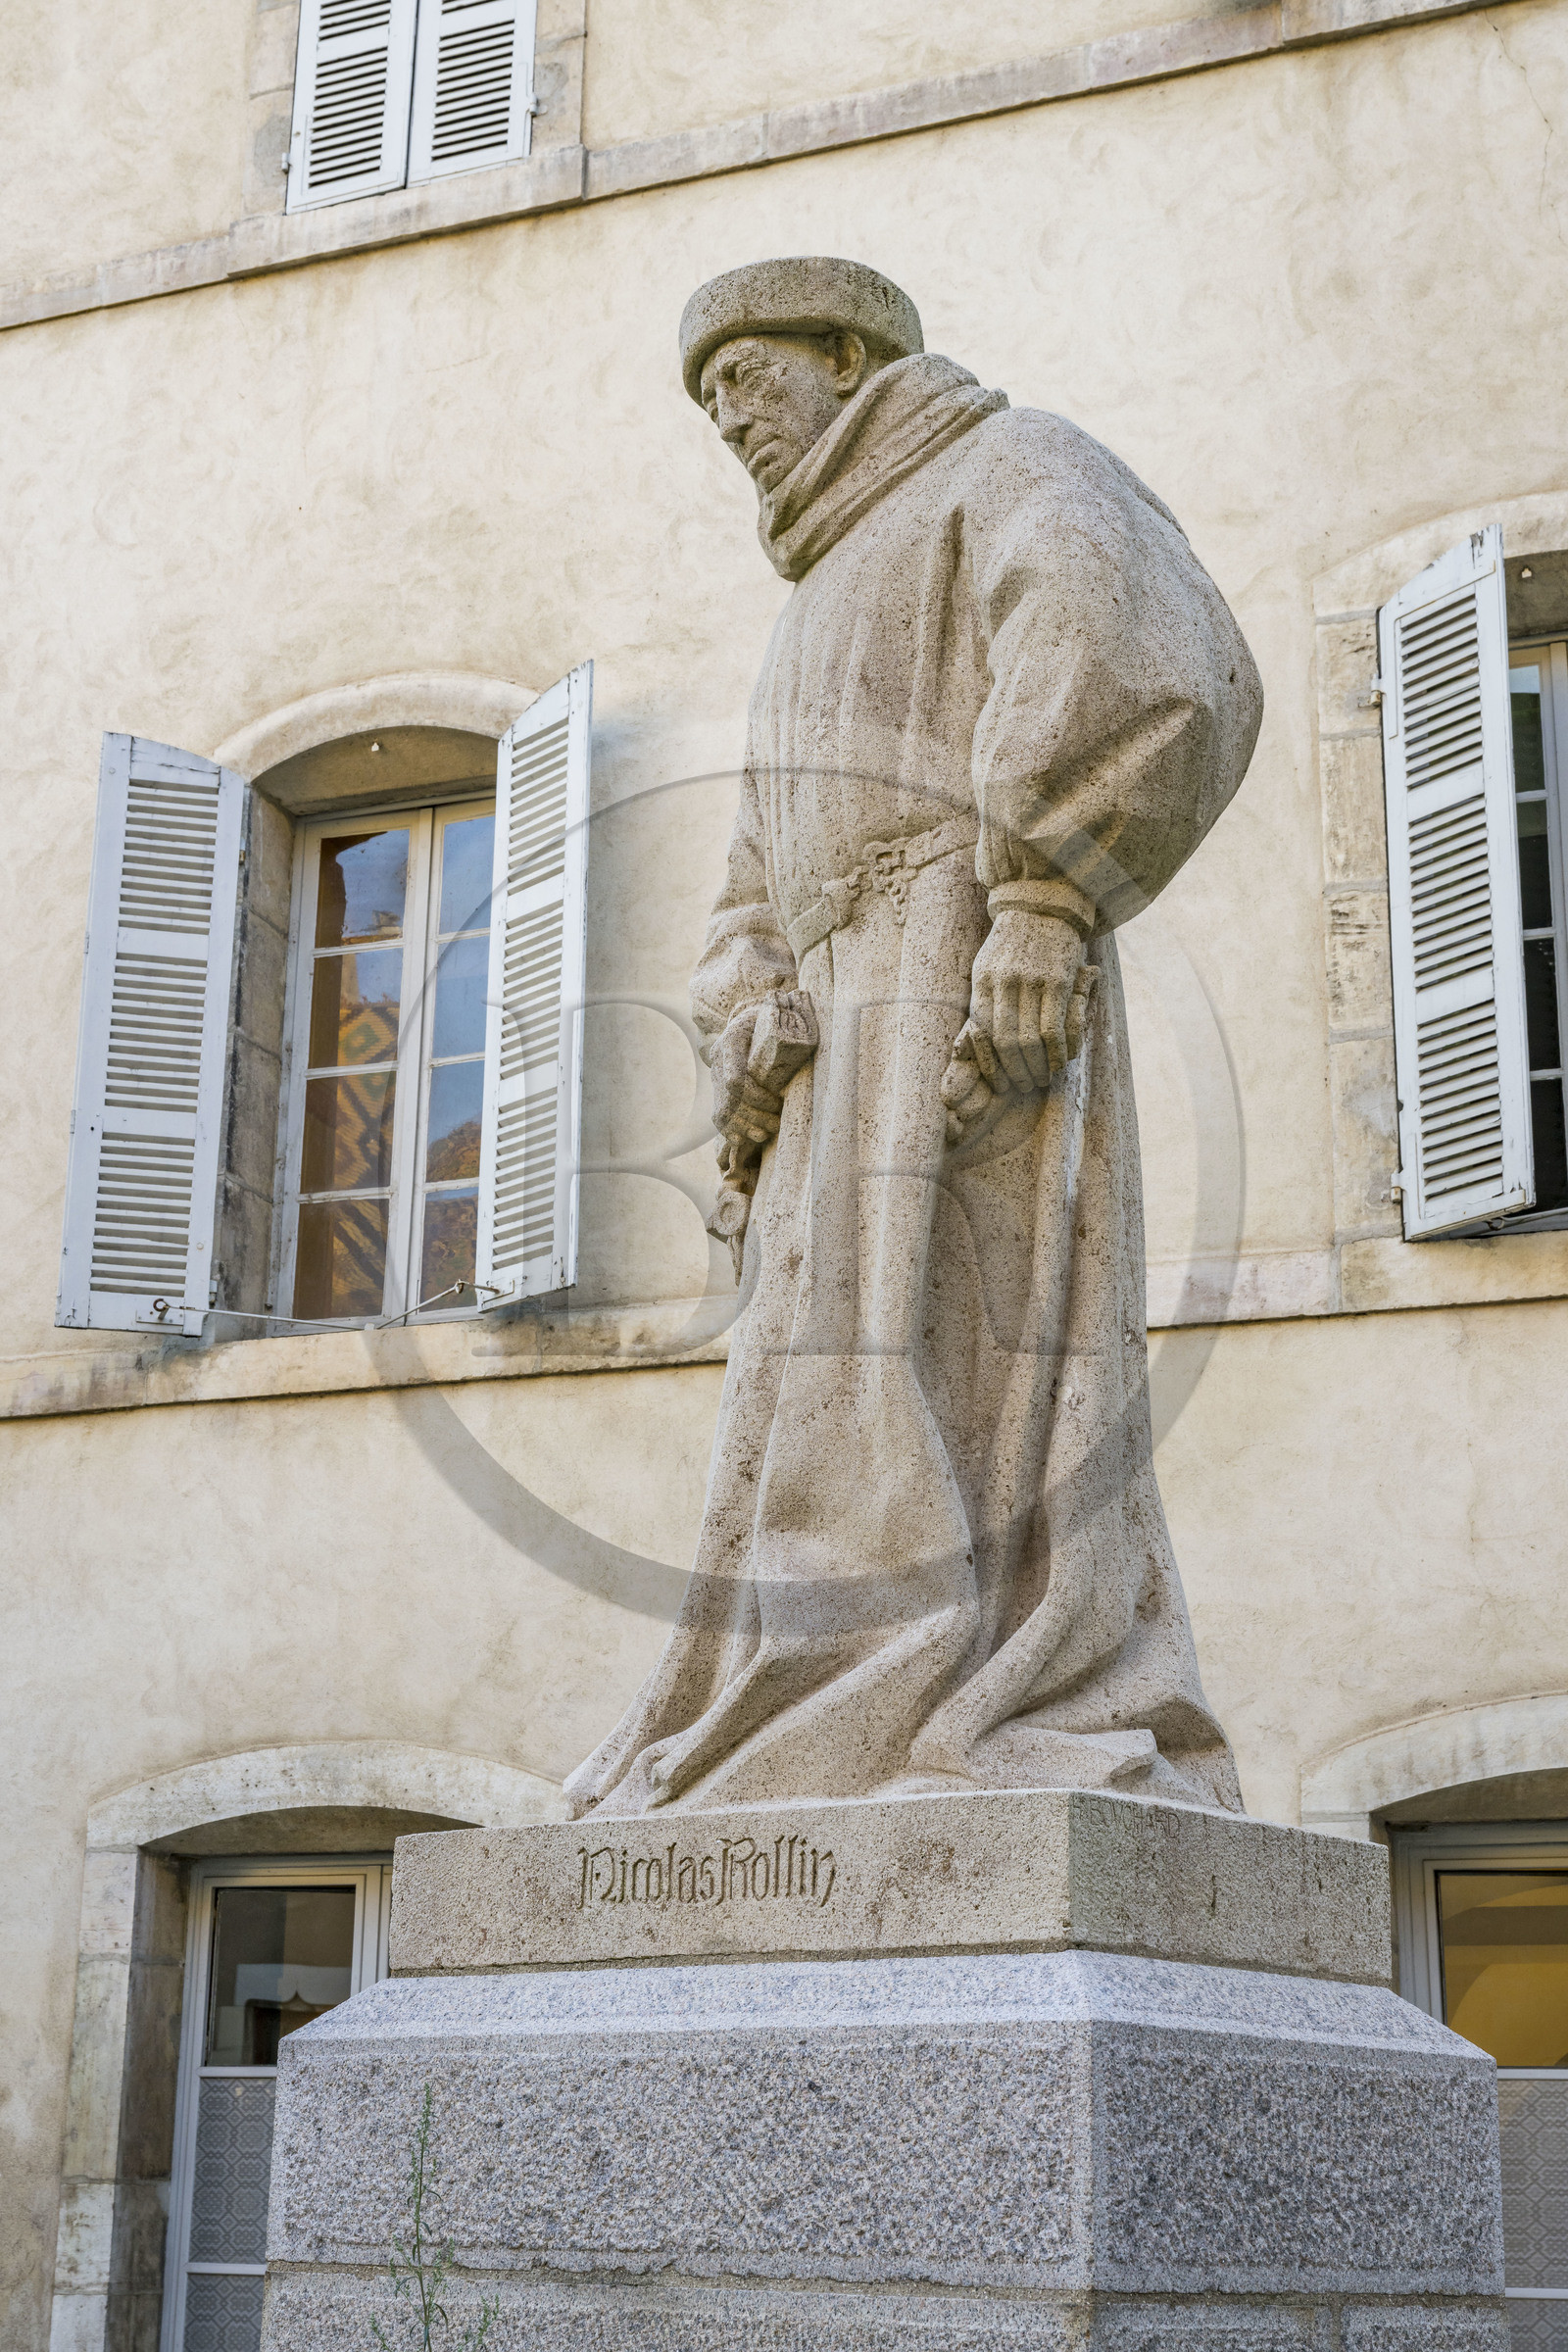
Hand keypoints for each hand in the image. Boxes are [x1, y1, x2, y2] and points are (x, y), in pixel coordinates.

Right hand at [708, 991, 819, 1177]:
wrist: (750, 1019)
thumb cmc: (770, 1017)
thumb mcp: (777, 1015)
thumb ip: (788, 1024)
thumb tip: (807, 1027)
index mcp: (732, 1040)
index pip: (735, 1079)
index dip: (755, 1097)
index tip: (777, 1102)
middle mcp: (718, 1059)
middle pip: (730, 1099)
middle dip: (754, 1116)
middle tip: (775, 1124)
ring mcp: (715, 1074)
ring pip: (722, 1111)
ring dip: (744, 1126)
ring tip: (765, 1134)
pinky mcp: (718, 1087)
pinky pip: (719, 1115)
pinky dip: (731, 1130)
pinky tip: (745, 1139)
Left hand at [968, 910, 1089, 1089]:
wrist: (1042, 903)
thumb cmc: (1013, 941)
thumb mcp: (987, 965)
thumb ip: (984, 999)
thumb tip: (975, 1040)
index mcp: (982, 980)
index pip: (982, 1034)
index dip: (991, 1063)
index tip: (999, 1081)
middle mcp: (1004, 982)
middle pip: (1005, 1041)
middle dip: (1014, 1071)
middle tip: (1022, 1086)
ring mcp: (1032, 981)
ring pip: (1030, 1039)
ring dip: (1037, 1066)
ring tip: (1042, 1078)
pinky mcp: (1058, 981)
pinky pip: (1055, 1027)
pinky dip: (1057, 1051)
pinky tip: (1060, 1061)